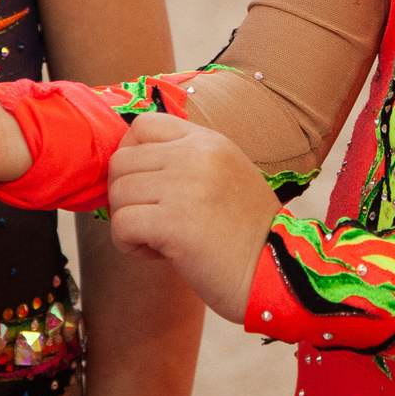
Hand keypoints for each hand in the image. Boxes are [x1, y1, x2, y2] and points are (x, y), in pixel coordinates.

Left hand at [105, 114, 276, 321]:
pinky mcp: (173, 222)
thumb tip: (132, 167)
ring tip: (158, 240)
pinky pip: (121, 224)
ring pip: (117, 193)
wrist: (277, 271)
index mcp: (208, 141)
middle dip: (126, 196)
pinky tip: (157, 254)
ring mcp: (184, 186)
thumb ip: (187, 162)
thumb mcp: (225, 176)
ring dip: (128, 222)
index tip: (143, 185)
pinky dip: (129, 244)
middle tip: (151, 221)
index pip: (144, 124)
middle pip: (122, 161)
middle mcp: (195, 155)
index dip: (130, 154)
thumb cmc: (249, 235)